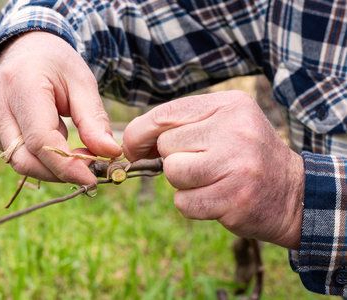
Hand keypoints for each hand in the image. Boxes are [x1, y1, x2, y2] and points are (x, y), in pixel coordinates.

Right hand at [0, 32, 121, 184]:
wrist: (28, 48)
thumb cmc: (58, 63)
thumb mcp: (82, 83)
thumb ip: (94, 120)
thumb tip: (110, 153)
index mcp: (21, 86)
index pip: (40, 140)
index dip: (67, 165)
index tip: (92, 178)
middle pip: (24, 159)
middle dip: (58, 172)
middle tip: (89, 169)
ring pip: (18, 161)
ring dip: (51, 167)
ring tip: (76, 151)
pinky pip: (16, 155)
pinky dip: (40, 159)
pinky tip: (57, 144)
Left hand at [123, 91, 303, 248]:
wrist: (293, 193)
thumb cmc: (245, 157)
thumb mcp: (223, 125)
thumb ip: (181, 126)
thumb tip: (129, 141)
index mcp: (230, 105)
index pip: (166, 113)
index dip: (140, 132)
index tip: (133, 146)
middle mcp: (235, 129)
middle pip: (167, 145)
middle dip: (174, 159)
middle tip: (202, 164)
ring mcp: (237, 164)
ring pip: (173, 173)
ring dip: (183, 183)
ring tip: (210, 181)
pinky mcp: (235, 198)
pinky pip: (183, 203)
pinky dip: (192, 205)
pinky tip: (217, 199)